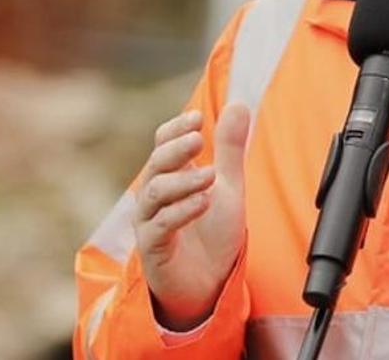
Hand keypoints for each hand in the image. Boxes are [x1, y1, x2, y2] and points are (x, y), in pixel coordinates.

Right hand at [133, 102, 251, 330]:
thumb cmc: (213, 235)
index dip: (175, 129)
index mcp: (170, 177)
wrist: (209, 284)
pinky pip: (160, 225)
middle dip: (176, 150)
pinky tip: (204, 202)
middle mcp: (154, 197)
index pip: (162, 144)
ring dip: (183, 180)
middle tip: (198, 139)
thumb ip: (229, 150)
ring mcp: (150, 222)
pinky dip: (182, 211)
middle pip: (156, 164)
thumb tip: (238, 104)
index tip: (197, 119)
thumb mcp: (227, 186)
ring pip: (155, 192)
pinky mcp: (153, 248)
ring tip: (210, 175)